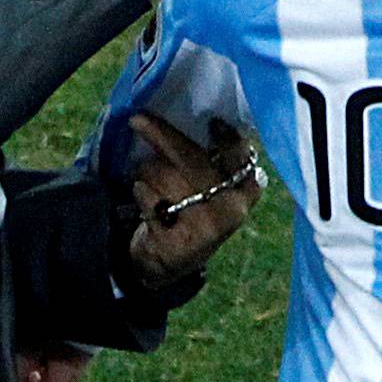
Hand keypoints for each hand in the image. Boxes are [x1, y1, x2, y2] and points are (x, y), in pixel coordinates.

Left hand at [127, 113, 263, 288]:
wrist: (169, 263)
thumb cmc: (193, 213)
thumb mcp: (216, 193)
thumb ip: (217, 163)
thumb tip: (209, 118)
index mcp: (243, 194)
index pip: (239, 157)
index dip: (227, 138)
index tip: (212, 122)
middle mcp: (229, 210)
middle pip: (191, 159)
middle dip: (162, 134)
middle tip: (138, 119)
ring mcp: (203, 227)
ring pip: (162, 175)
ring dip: (147, 171)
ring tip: (150, 181)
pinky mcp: (176, 240)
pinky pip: (148, 198)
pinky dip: (141, 193)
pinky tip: (146, 200)